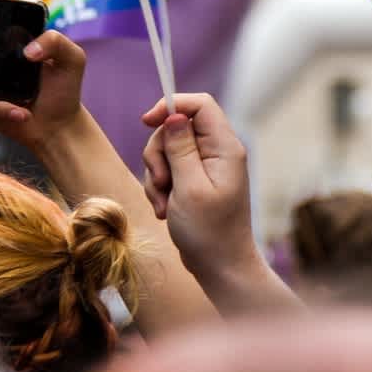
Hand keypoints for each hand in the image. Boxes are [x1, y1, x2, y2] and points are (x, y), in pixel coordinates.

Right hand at [0, 30, 85, 150]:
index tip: (12, 48)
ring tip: (26, 103)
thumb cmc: (64, 90)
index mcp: (15, 42)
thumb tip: (28, 51)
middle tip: (15, 78)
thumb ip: (57, 42)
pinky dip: (1, 109)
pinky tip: (21, 115)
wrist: (58, 126)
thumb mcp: (72, 59)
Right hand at [139, 93, 261, 289]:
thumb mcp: (189, 187)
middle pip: (176, 127)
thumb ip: (181, 148)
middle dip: (159, 153)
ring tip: (164, 204)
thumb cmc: (209, 232)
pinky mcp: (193, 182)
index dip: (172, 105)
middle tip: (162, 182)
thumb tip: (174, 115)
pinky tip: (166, 211)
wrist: (220, 267)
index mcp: (225, 148)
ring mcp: (205, 168)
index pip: (200, 105)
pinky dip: (160, 189)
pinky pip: (168, 171)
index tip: (147, 122)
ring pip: (167, 150)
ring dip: (157, 176)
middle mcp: (217, 153)